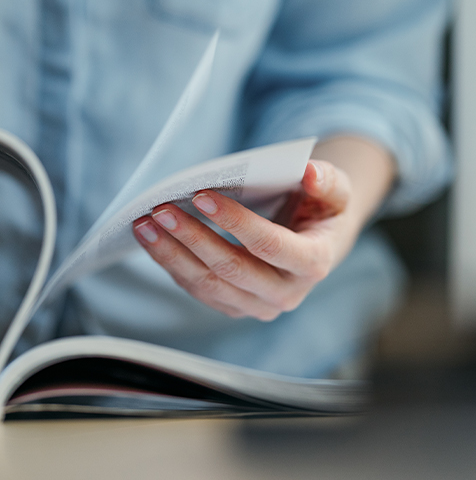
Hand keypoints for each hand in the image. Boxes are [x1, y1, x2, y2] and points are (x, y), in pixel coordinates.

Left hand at [133, 159, 362, 320]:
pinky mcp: (234, 307)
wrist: (313, 242)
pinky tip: (152, 240)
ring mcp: (257, 306)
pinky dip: (172, 265)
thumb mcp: (336, 191)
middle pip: (231, 269)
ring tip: (144, 225)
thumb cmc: (320, 210)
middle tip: (161, 210)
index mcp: (314, 263)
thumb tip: (309, 172)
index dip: (235, 222)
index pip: (270, 245)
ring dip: (172, 255)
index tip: (201, 196)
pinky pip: (198, 290)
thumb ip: (327, 180)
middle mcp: (286, 293)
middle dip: (192, 238)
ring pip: (208, 285)